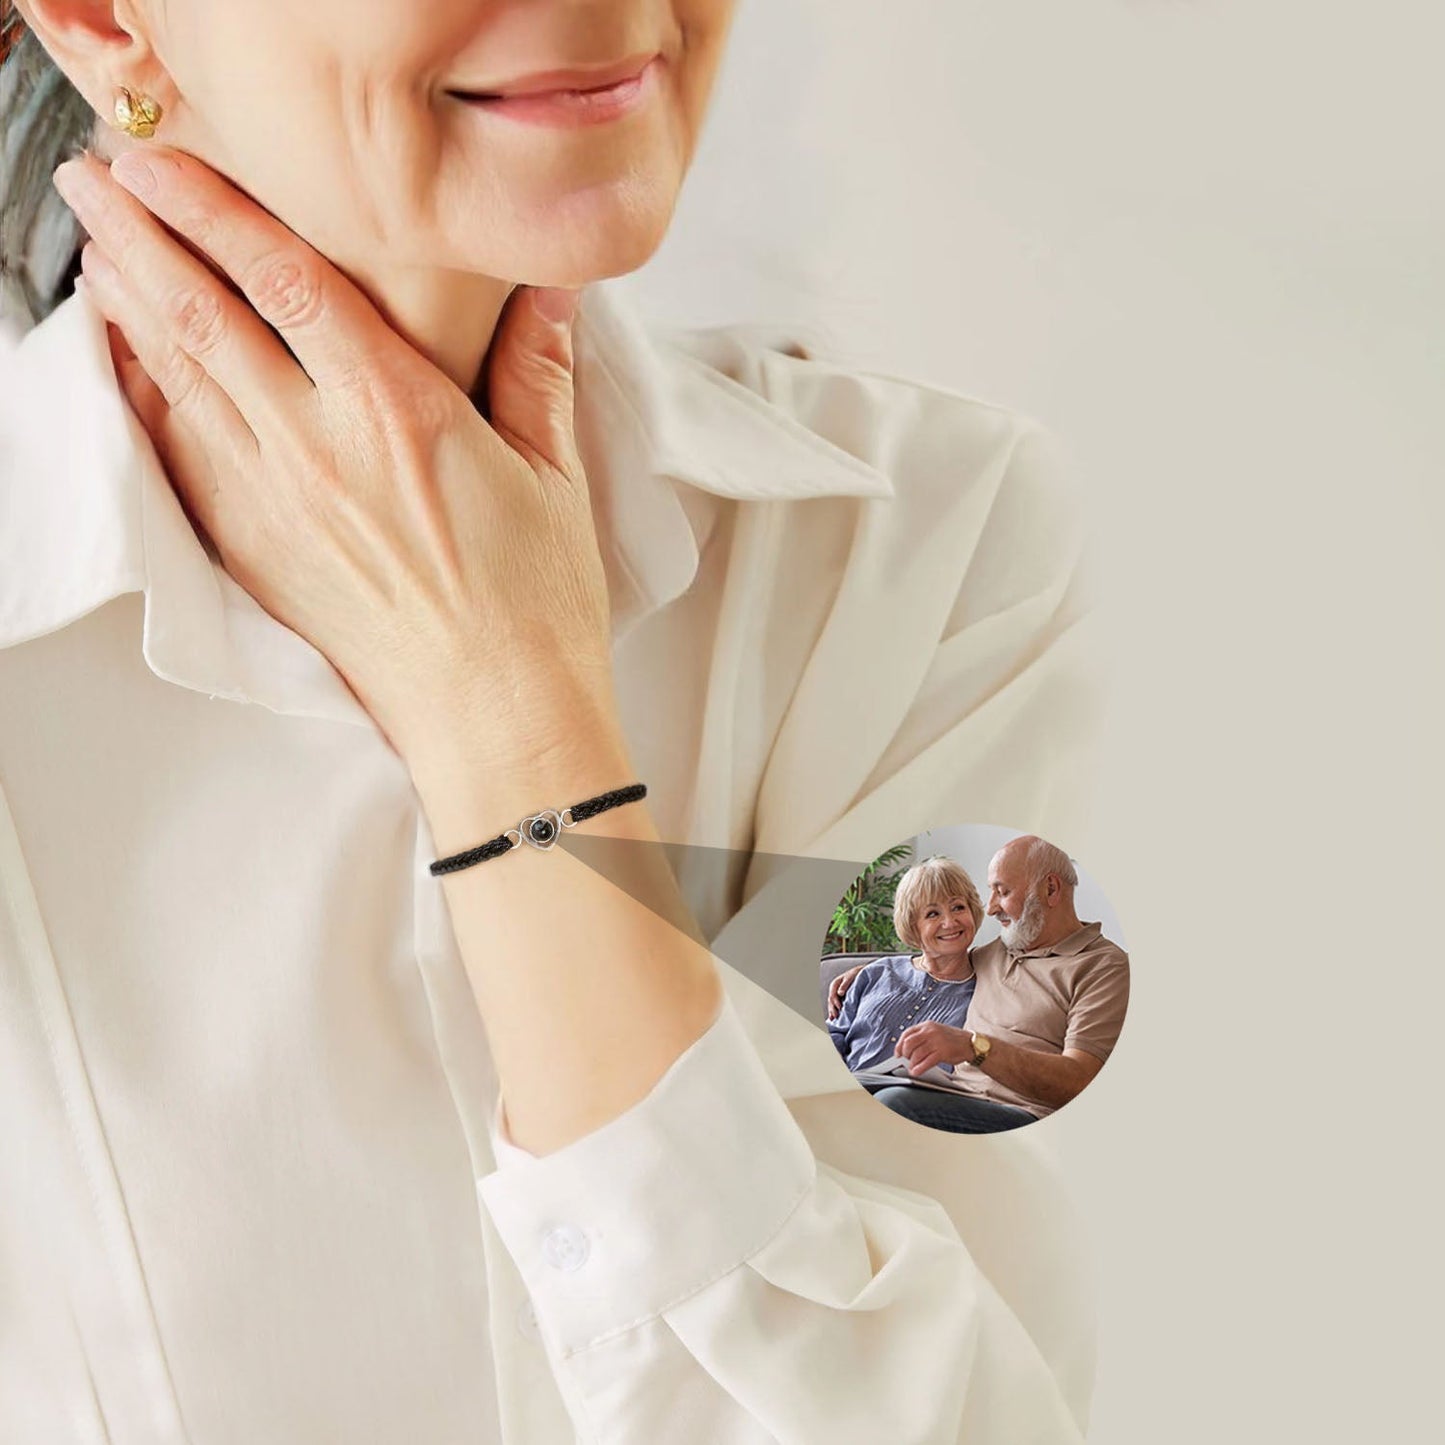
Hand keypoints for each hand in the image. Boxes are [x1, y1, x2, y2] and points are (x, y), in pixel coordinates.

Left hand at [51, 148, 613, 768]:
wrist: (494, 711)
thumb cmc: (532, 602)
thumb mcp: (554, 472)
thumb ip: (537, 367)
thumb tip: (548, 287)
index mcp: (397, 413)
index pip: (285, 281)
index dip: (214, 209)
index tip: (166, 162)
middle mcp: (319, 448)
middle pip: (204, 316)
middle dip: (140, 236)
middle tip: (95, 179)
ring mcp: (274, 503)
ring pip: (177, 380)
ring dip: (127, 303)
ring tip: (95, 248)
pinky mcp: (254, 552)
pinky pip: (178, 457)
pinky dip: (144, 398)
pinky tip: (128, 363)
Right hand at [827, 963, 865, 1019]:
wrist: (861, 973)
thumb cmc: (856, 974)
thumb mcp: (851, 977)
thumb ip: (845, 985)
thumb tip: (840, 993)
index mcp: (835, 984)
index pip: (833, 994)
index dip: (835, 1002)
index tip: (840, 1007)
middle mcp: (834, 990)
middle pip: (831, 1001)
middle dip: (832, 1009)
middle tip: (836, 1016)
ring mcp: (837, 994)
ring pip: (832, 1004)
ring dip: (832, 1011)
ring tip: (833, 1019)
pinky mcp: (840, 998)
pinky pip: (835, 1005)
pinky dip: (835, 1011)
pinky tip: (834, 1018)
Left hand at [896, 1021, 972, 1074]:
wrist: (971, 1043)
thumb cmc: (952, 1039)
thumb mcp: (936, 1031)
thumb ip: (922, 1036)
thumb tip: (907, 1048)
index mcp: (927, 1025)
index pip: (907, 1033)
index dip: (899, 1044)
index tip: (897, 1053)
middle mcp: (930, 1031)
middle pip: (909, 1043)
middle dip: (905, 1054)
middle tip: (906, 1060)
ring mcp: (936, 1041)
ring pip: (916, 1054)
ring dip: (912, 1063)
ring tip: (912, 1068)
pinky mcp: (942, 1052)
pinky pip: (926, 1062)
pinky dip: (919, 1068)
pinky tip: (916, 1072)